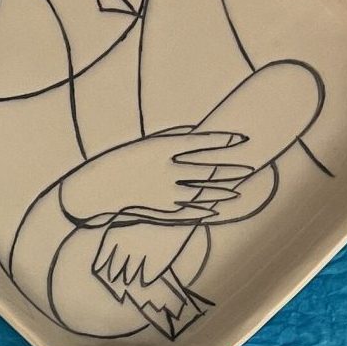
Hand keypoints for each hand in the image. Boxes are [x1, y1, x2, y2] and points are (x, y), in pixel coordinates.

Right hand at [58, 129, 255, 224]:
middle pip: (207, 168)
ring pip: (201, 191)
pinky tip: (216, 211)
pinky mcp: (159, 209)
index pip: (201, 142)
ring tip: (238, 191)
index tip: (242, 138)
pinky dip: (203, 212)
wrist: (96, 188)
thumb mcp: (146, 144)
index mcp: (162, 149)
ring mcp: (164, 192)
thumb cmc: (120, 162)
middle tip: (250, 167)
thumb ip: (172, 139)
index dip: (223, 140)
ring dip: (221, 191)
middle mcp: (167, 170)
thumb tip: (195, 133)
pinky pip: (186, 212)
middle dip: (230, 168)